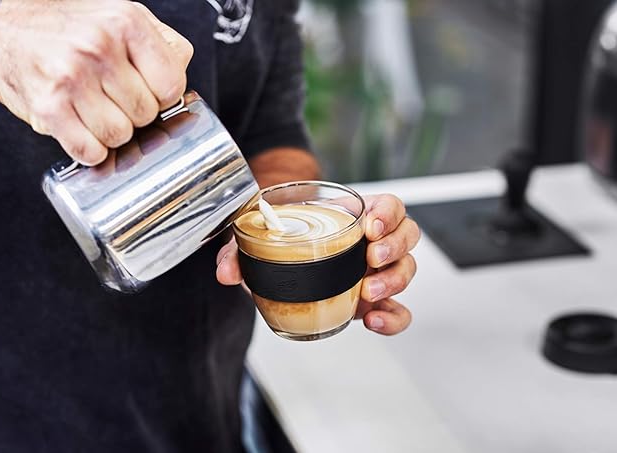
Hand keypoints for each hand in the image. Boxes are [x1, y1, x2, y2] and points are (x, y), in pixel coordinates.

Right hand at [0, 0, 192, 164]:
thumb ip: (162, 46)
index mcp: (126, 22)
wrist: (0, 33)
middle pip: (146, 114)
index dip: (162, 97)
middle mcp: (98, 47)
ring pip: (120, 136)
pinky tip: (81, 129)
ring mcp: (71, 77)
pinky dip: (90, 150)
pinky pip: (90, 152)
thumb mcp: (121, 16)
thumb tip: (183, 84)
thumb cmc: (68, 29)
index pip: (172, 86)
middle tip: (112, 99)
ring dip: (111, 133)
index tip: (146, 91)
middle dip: (134, 114)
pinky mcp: (48, 107)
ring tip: (94, 110)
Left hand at [216, 194, 419, 335]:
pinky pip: (398, 309)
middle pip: (408, 235)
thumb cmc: (281, 238)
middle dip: (394, 247)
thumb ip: (239, 251)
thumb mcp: (259, 236)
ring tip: (368, 292)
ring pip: (407, 269)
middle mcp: (373, 241)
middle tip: (369, 258)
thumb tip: (226, 273)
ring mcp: (376, 271)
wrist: (283, 257)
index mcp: (355, 215)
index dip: (388, 213)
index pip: (390, 205)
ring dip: (394, 281)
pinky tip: (374, 321)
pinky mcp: (373, 300)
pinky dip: (393, 318)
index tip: (370, 225)